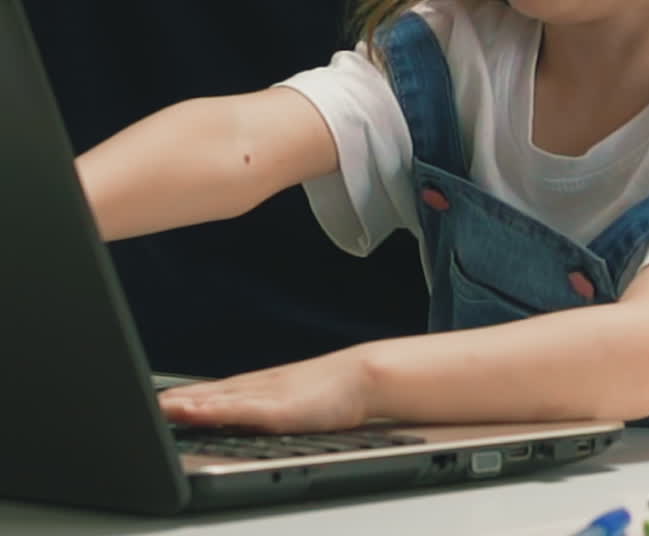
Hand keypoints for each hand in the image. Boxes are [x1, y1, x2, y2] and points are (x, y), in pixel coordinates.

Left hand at [159, 347, 372, 434]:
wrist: (363, 376)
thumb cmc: (331, 394)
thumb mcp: (291, 404)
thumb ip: (265, 409)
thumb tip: (240, 421)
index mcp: (255, 390)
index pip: (208, 395)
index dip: (178, 400)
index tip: (150, 403)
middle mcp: (253, 389)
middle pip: (204, 395)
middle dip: (171, 402)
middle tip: (136, 406)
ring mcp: (264, 396)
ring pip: (214, 400)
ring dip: (184, 404)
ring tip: (156, 408)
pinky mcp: (278, 408)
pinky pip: (238, 410)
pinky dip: (212, 410)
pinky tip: (193, 411)